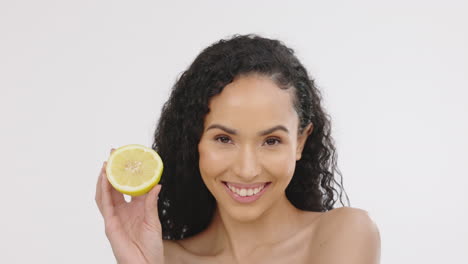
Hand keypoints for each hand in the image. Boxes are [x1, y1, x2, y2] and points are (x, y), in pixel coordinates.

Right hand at [95, 149, 163, 263]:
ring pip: (105, 194)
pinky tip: (105, 179)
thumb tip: (157, 185)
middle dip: (112, 170)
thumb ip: (152, 203)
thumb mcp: (153, 220)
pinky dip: (103, 191)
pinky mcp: (110, 225)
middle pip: (113, 187)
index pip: (128, 186)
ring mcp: (114, 217)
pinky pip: (105, 205)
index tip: (127, 157)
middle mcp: (122, 211)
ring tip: (106, 164)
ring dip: (104, 178)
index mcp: (134, 208)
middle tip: (113, 154)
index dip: (126, 173)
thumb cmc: (151, 247)